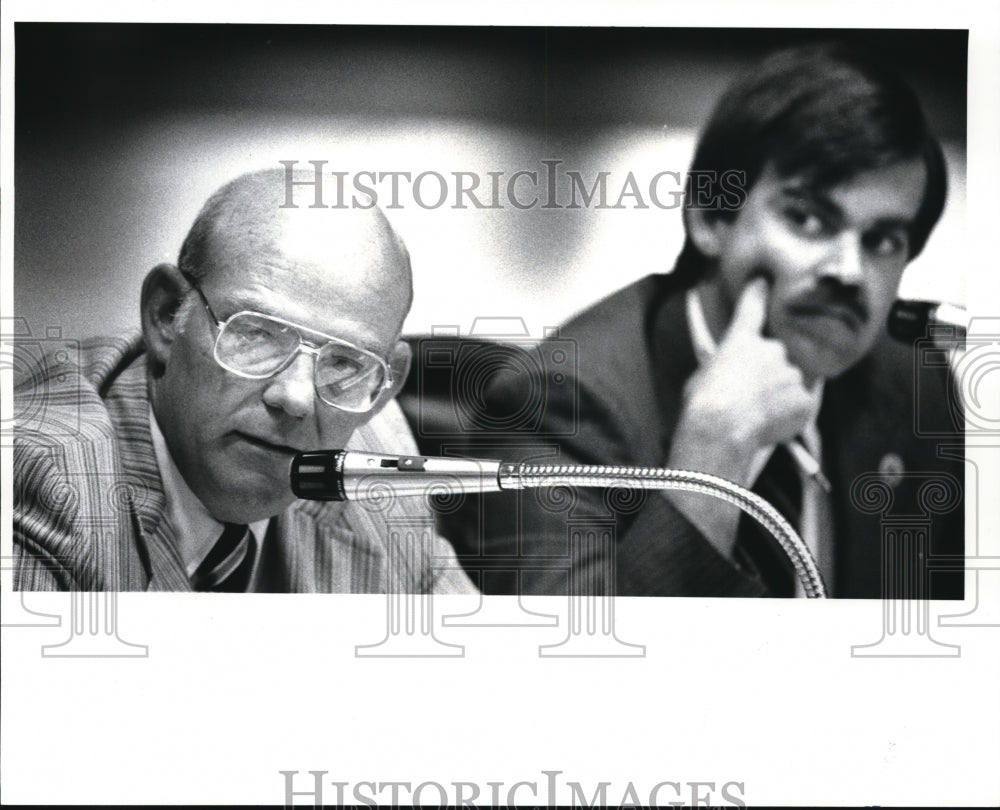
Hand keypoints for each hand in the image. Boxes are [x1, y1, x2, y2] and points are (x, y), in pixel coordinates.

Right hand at [664, 277, 814, 555]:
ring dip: (778, 395)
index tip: (763, 281)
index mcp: (741, 341)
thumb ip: (721, 366)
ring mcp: (791, 374)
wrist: (721, 427)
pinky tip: (770, 426)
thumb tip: (725, 372)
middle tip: (748, 396)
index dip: (758, 293)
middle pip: (776, 356)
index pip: (751, 309)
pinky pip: (800, 405)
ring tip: (757, 416)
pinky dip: (789, 415)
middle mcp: (771, 350)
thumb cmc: (702, 403)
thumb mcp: (702, 375)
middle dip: (767, 372)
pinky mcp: (804, 399)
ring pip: (789, 382)